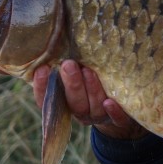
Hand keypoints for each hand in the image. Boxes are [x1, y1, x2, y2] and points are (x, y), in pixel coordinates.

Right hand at [32, 60, 147, 139]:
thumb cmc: (92, 84)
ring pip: (94, 107)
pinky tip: (110, 102)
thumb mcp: (77, 75)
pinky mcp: (120, 120)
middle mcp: (82, 112)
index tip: (42, 69)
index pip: (48, 100)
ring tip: (88, 70)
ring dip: (91, 89)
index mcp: (66, 104)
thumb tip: (56, 42)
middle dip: (71, 84)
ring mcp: (101, 117)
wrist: (119, 108)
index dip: (42, 87)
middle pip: (74, 103)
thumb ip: (67, 67)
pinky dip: (114, 111)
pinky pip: (117, 119)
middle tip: (68, 65)